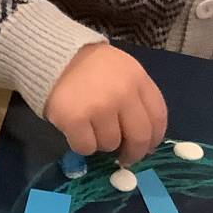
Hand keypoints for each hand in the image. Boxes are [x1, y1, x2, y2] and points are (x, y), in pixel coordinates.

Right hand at [44, 44, 168, 165]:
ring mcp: (99, 107)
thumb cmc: (92, 67)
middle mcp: (123, 93)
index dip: (154, 139)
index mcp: (138, 79)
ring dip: (102, 143)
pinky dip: (82, 145)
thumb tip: (144, 142)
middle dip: (133, 153)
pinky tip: (77, 131)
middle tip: (124, 158)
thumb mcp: (124, 71)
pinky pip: (86, 147)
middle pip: (139, 137)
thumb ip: (137, 98)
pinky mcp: (75, 119)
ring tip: (92, 129)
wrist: (54, 54)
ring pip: (111, 144)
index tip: (147, 148)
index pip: (158, 117)